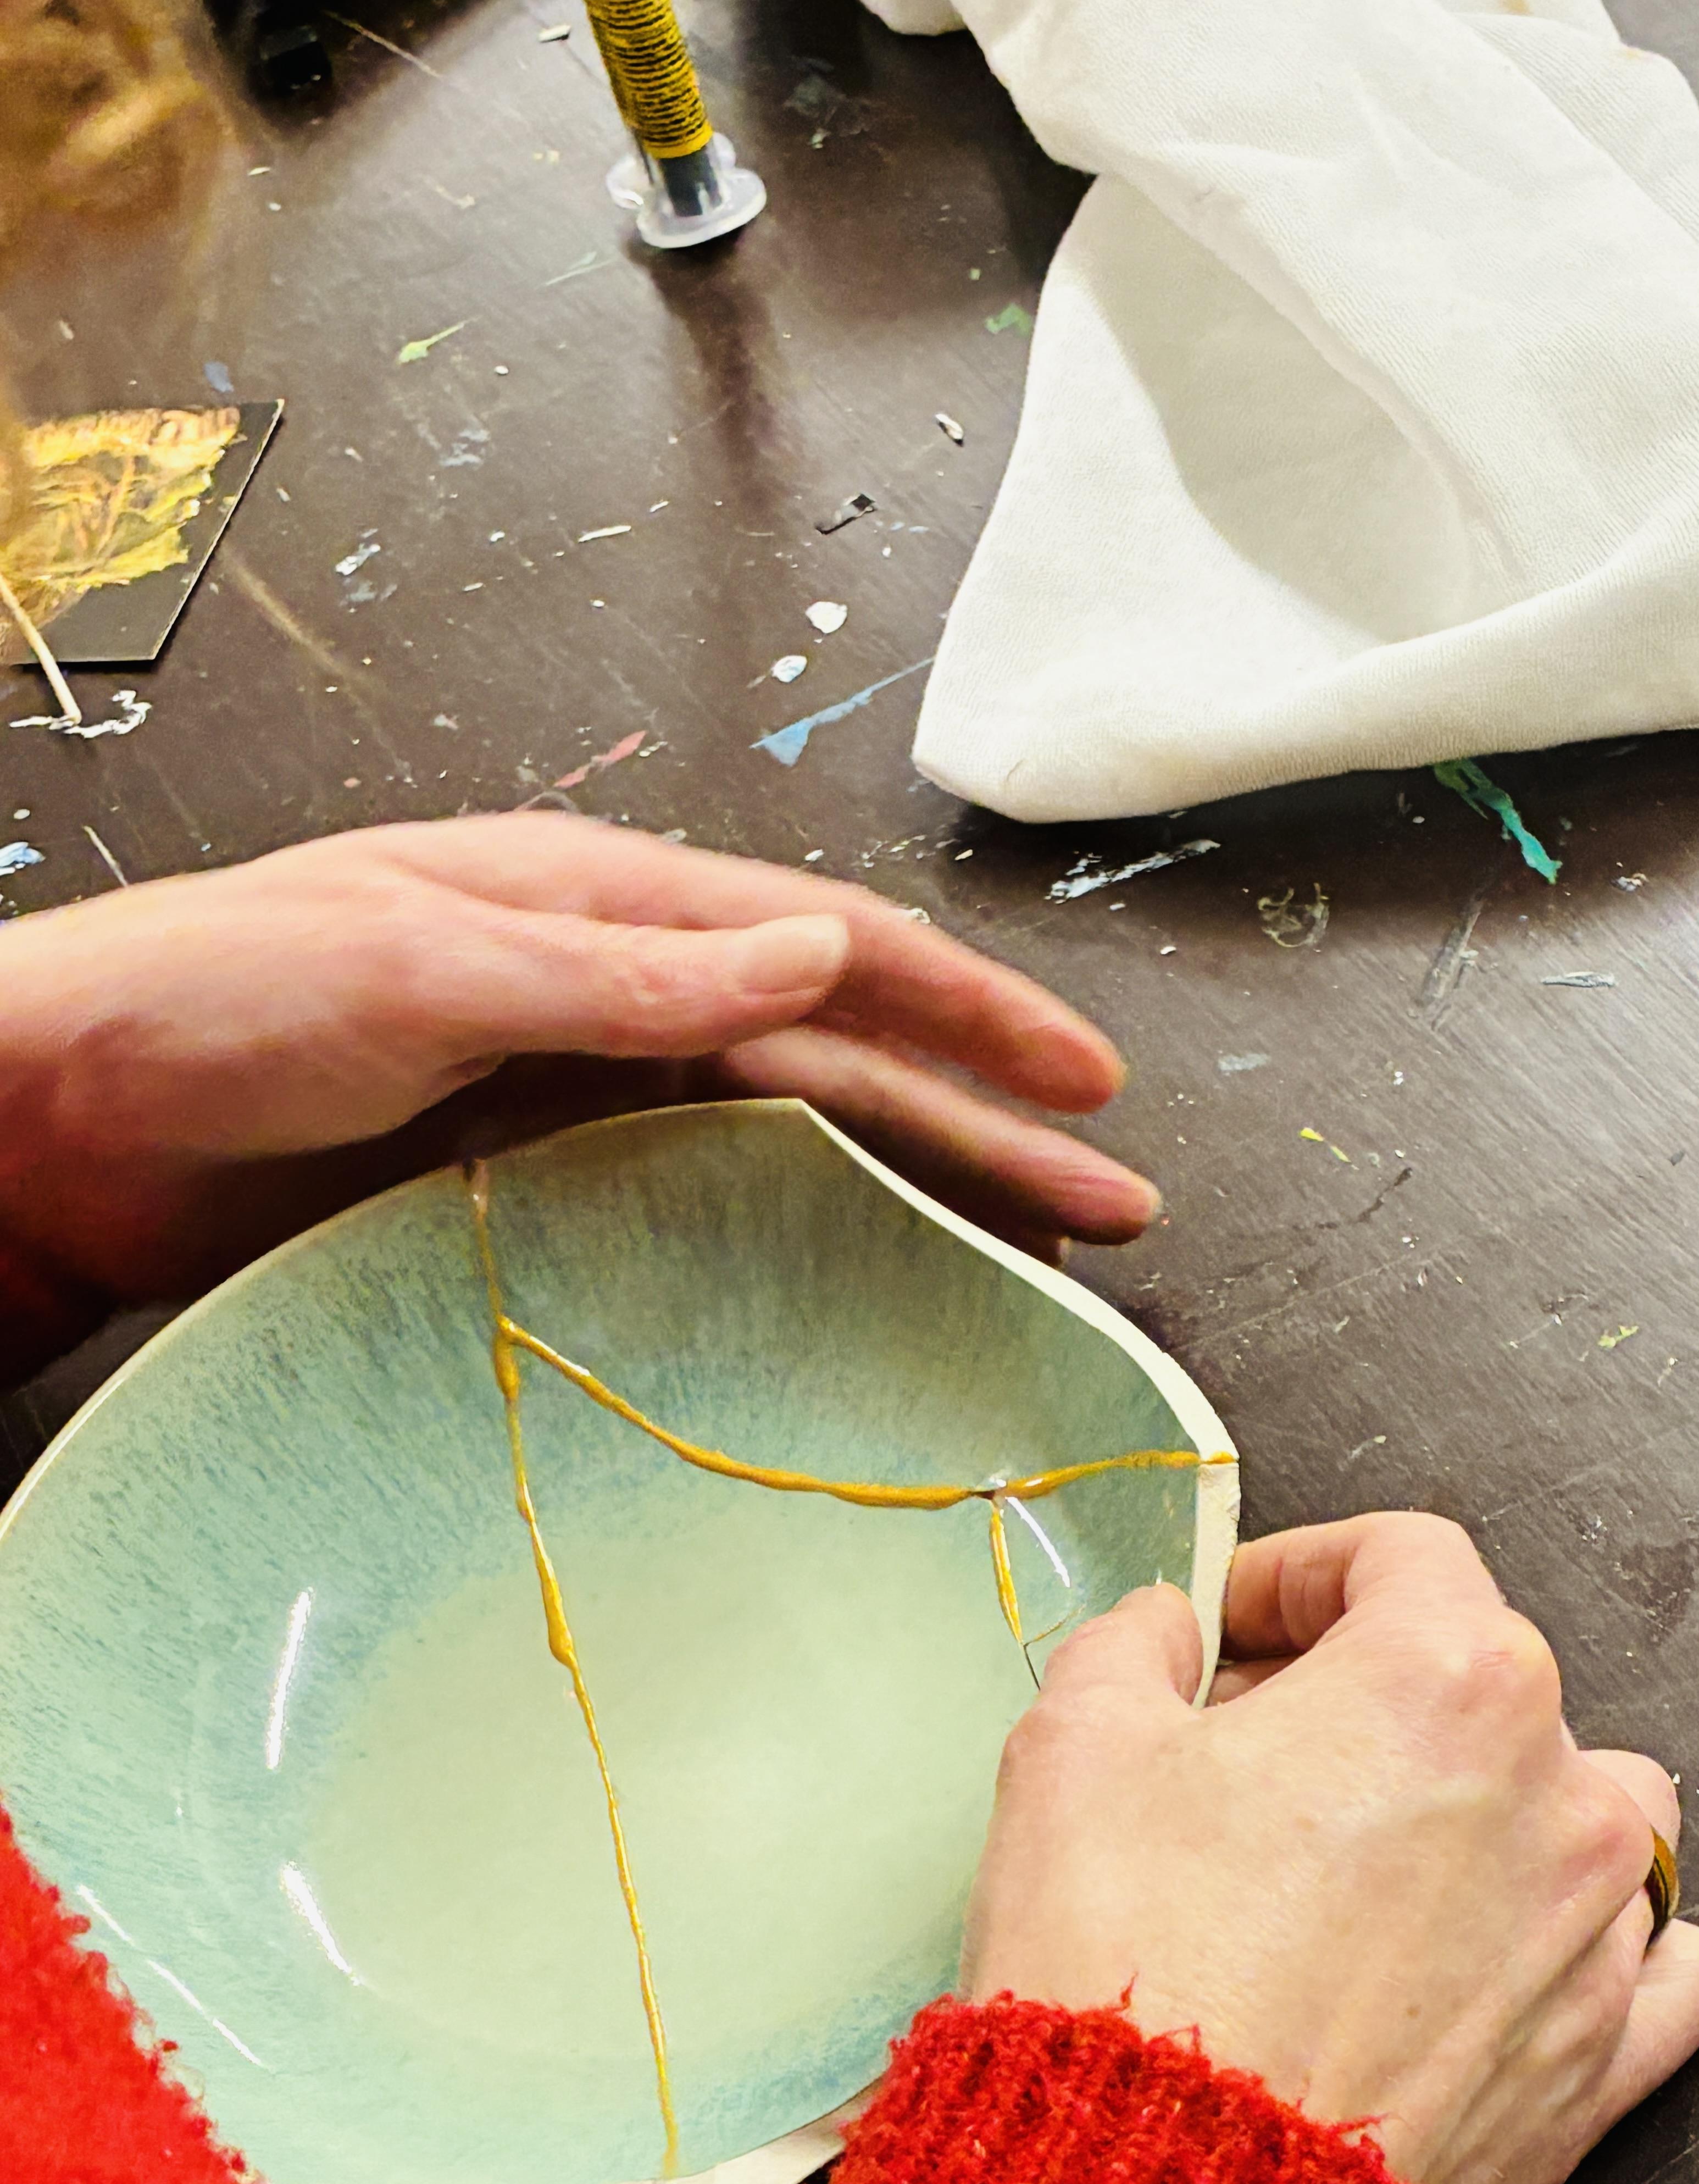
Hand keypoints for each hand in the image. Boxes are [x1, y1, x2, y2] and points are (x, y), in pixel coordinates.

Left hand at [0, 814, 1155, 1303]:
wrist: (54, 1121)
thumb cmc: (203, 1003)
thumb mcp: (420, 958)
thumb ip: (617, 968)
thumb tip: (811, 950)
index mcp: (594, 905)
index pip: (831, 950)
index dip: (972, 1015)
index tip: (1083, 1084)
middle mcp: (601, 991)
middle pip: (841, 1049)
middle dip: (984, 1115)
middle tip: (1108, 1192)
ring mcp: (567, 1092)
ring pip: (788, 1130)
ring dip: (913, 1179)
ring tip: (1028, 1240)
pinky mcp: (521, 1182)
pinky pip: (696, 1203)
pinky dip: (794, 1233)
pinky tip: (851, 1278)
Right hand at [962, 1513, 1698, 2183]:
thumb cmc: (1129, 1969)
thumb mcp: (1073, 1751)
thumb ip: (1131, 1649)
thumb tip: (1166, 1632)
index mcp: (1448, 1679)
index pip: (1399, 1557)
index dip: (1297, 1575)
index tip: (1232, 1628)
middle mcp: (1561, 1790)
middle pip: (1487, 1683)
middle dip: (1368, 1699)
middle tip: (1251, 1757)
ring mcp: (1599, 1932)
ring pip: (1597, 1811)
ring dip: (1502, 1808)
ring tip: (1384, 1863)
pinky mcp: (1605, 2063)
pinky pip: (1667, 1968)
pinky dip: (1604, 1946)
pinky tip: (1517, 1955)